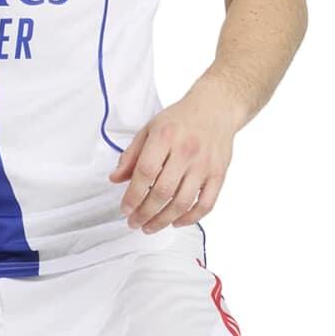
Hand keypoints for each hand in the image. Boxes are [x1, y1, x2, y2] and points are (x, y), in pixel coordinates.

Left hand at [108, 77, 240, 232]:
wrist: (216, 108)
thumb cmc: (180, 120)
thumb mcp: (150, 129)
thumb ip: (131, 155)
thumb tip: (115, 179)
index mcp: (165, 137)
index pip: (145, 173)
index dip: (133, 195)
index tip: (125, 209)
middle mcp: (186, 151)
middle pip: (162, 192)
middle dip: (145, 213)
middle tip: (134, 223)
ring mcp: (204, 164)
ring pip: (182, 202)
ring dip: (163, 220)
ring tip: (149, 227)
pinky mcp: (218, 174)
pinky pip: (206, 204)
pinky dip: (190, 218)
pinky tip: (176, 222)